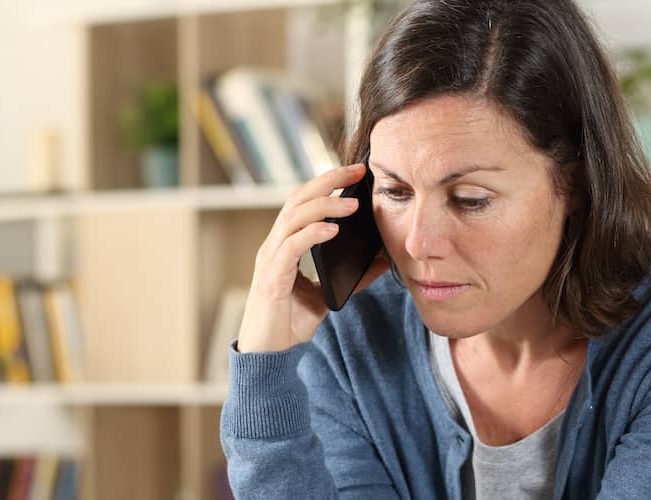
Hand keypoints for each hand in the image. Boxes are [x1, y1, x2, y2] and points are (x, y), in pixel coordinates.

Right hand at [237, 163, 391, 352]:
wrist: (269, 356)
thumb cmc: (290, 323)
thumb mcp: (327, 295)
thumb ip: (351, 278)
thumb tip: (382, 262)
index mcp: (284, 245)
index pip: (303, 202)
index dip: (327, 183)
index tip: (356, 172)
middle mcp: (274, 246)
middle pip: (297, 199)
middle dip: (327, 181)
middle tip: (356, 171)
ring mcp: (270, 261)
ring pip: (293, 218)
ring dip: (324, 206)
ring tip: (351, 204)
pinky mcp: (271, 280)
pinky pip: (290, 248)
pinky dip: (312, 234)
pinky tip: (333, 230)